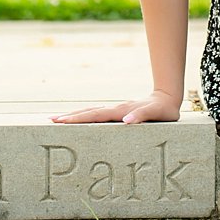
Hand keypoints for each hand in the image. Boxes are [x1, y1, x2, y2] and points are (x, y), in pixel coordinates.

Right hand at [50, 91, 187, 124]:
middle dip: (69, 117)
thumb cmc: (164, 110)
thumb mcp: (157, 114)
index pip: (95, 115)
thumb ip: (142, 116)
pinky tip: (78, 121)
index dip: (78, 119)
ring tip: (58, 120)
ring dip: (74, 116)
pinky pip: (97, 115)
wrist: (167, 98)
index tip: (62, 121)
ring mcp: (115, 110)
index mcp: (120, 111)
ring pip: (90, 112)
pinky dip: (85, 117)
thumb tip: (125, 121)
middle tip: (51, 121)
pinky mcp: (117, 113)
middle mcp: (115, 109)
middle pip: (88, 112)